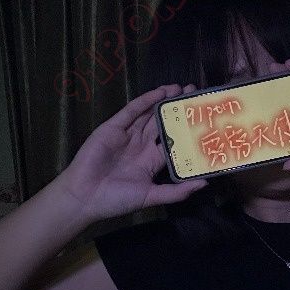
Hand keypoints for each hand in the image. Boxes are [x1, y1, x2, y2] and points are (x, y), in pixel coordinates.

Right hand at [55, 84, 207, 222]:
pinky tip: (161, 92)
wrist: (84, 197)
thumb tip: (204, 183)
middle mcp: (141, 146)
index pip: (173, 142)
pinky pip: (132, 111)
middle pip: (163, 123)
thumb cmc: (116, 200)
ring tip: (182, 89)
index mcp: (151, 161)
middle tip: (196, 96)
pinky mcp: (113, 128)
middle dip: (178, 111)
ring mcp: (127, 135)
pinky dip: (146, 100)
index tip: (203, 121)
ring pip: (150, 114)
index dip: (186, 131)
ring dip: (165, 101)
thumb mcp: (151, 196)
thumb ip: (177, 191)